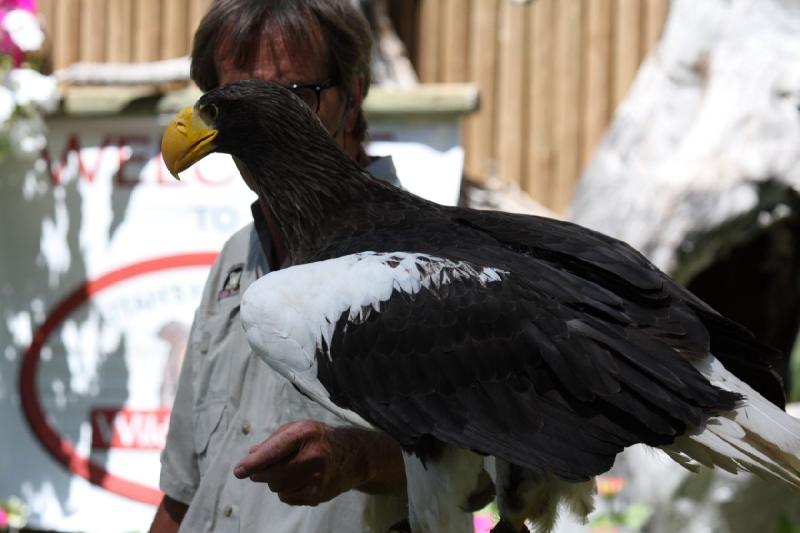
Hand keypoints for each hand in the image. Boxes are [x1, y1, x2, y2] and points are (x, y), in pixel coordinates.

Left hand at [233, 420, 404, 505]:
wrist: (354, 455)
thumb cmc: (320, 439)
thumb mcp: (299, 429)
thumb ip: (274, 440)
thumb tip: (251, 455)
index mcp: (305, 433)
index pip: (274, 450)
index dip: (254, 462)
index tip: (239, 471)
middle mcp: (312, 454)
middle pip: (272, 473)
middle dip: (260, 473)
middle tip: (257, 471)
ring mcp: (317, 476)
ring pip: (277, 487)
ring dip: (274, 481)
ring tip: (288, 471)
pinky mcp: (319, 493)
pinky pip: (287, 497)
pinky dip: (286, 491)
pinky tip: (298, 480)